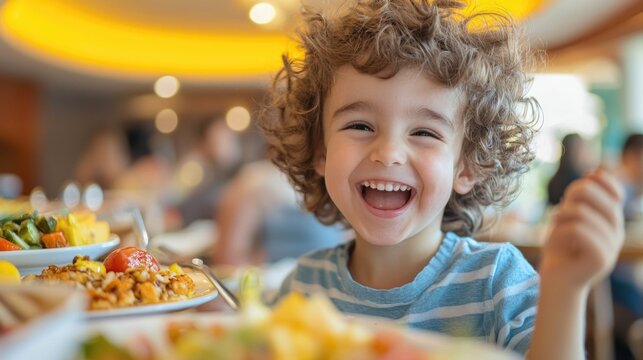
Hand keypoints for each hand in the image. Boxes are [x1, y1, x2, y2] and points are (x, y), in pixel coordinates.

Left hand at [540, 169, 623, 291]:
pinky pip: (576, 230)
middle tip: (557, 217)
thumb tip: (595, 172)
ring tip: (555, 232)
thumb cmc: (560, 248)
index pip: (611, 188)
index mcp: (611, 219)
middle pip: (588, 193)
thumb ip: (580, 196)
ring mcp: (612, 245)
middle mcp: (617, 231)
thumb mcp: (568, 216)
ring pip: (579, 212)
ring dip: (558, 221)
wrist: (556, 281)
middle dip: (565, 201)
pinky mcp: (602, 257)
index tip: (574, 192)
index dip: (593, 181)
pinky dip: (558, 234)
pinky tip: (555, 244)